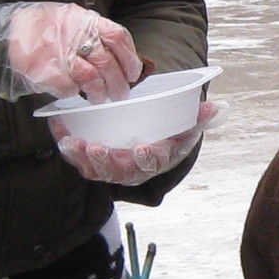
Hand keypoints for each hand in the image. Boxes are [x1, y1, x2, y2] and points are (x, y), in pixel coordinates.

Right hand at [0, 1, 141, 101]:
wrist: (5, 30)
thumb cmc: (42, 27)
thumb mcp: (70, 20)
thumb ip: (93, 34)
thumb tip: (119, 59)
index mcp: (84, 19)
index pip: (118, 37)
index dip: (130, 58)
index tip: (134, 73)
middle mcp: (74, 34)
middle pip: (107, 62)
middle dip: (118, 83)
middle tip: (120, 94)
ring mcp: (59, 52)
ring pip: (91, 78)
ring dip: (100, 93)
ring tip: (101, 99)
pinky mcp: (43, 70)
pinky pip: (68, 88)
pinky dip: (74, 94)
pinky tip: (74, 94)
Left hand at [52, 100, 217, 184]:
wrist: (151, 138)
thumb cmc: (168, 131)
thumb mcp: (186, 123)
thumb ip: (200, 116)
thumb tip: (218, 107)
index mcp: (156, 159)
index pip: (152, 162)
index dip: (147, 158)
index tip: (142, 148)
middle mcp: (133, 168)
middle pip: (119, 171)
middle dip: (107, 161)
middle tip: (97, 147)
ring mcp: (111, 167)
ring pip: (96, 169)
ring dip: (83, 159)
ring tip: (74, 144)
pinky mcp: (93, 161)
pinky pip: (79, 160)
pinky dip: (68, 149)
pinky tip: (60, 134)